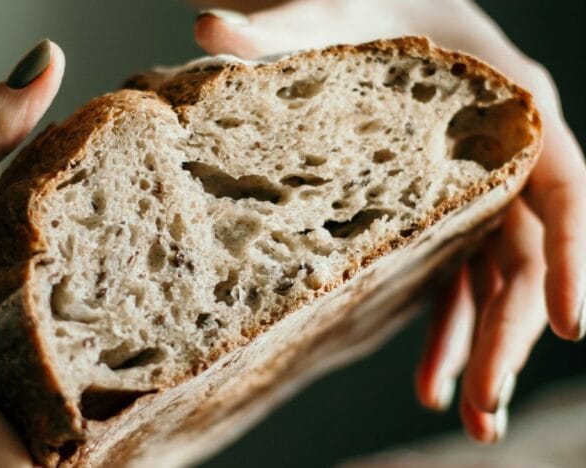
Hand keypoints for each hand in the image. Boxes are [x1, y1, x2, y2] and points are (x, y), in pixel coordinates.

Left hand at [191, 0, 585, 441]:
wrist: (377, 13)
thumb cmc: (369, 8)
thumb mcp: (329, 13)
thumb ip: (279, 28)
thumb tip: (207, 26)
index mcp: (505, 103)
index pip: (562, 183)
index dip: (571, 254)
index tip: (569, 325)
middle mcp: (504, 155)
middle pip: (527, 251)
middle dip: (511, 333)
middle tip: (486, 409)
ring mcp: (477, 191)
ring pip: (497, 278)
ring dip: (484, 348)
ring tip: (469, 414)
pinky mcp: (447, 214)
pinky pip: (458, 278)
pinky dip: (448, 330)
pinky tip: (429, 381)